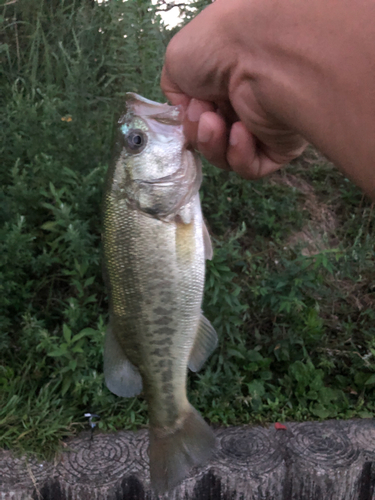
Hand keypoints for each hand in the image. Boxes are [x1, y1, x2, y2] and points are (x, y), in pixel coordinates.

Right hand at [161, 0, 306, 178]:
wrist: (259, 52)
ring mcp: (262, 126)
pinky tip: (241, 131)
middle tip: (204, 113)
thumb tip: (189, 109)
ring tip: (215, 122)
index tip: (189, 106)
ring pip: (226, 157)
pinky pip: (252, 168)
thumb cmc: (216, 47)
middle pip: (210, 140)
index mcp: (223, 84)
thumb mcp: (177, 60)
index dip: (189, 119)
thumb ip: (175, 90)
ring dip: (213, 144)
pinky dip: (239, 156)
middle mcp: (243, 104)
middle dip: (198, 132)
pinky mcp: (280, 147)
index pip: (200, 118)